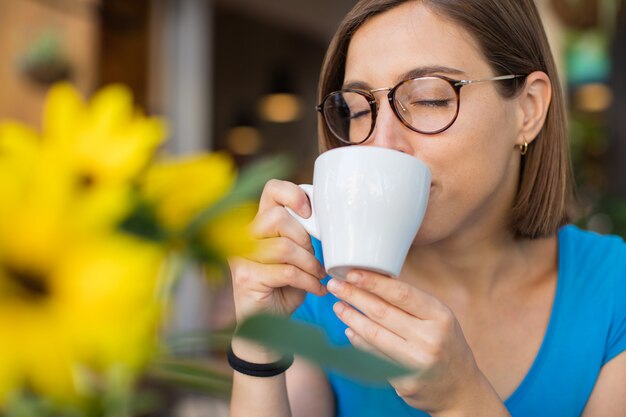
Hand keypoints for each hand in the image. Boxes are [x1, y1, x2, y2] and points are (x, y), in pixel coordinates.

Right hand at [229, 179, 326, 323]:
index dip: (293, 194)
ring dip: (310, 264)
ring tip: (318, 276)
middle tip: (314, 258)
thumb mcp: (297, 257)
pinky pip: (286, 272)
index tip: (310, 212)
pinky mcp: (246, 277)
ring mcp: (242, 256)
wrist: (267, 326)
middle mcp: (245, 236)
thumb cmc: (285, 288)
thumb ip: (302, 237)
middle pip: (278, 217)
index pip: (272, 190)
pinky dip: (308, 281)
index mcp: (260, 224)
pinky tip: (316, 289)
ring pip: (284, 247)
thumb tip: (328, 224)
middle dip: (305, 238)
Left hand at [327, 270, 506, 415]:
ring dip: (351, 318)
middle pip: (382, 312)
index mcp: (440, 316)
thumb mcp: (438, 319)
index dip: (373, 282)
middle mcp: (430, 338)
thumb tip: (371, 280)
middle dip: (354, 296)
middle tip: (334, 286)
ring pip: (374, 335)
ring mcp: (417, 362)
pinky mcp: (405, 382)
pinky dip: (359, 342)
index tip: (352, 273)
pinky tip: (349, 330)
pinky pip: (375, 356)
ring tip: (338, 306)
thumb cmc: (444, 344)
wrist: (459, 389)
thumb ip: (411, 303)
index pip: (401, 293)